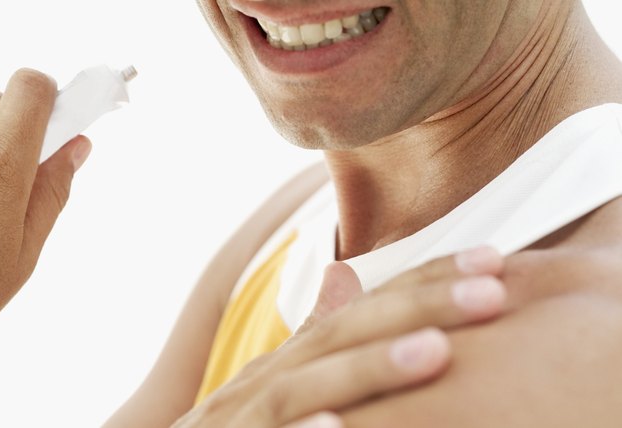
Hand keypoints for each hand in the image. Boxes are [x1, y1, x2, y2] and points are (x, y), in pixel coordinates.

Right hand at [174, 247, 504, 427]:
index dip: (425, 283)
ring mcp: (236, 420)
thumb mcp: (279, 385)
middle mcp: (262, 380)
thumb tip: (350, 279)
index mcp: (287, 361)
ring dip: (367, 368)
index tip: (493, 262)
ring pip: (300, 389)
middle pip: (339, 334)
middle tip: (491, 291)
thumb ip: (312, 337)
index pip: (361, 309)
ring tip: (435, 353)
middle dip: (416, 309)